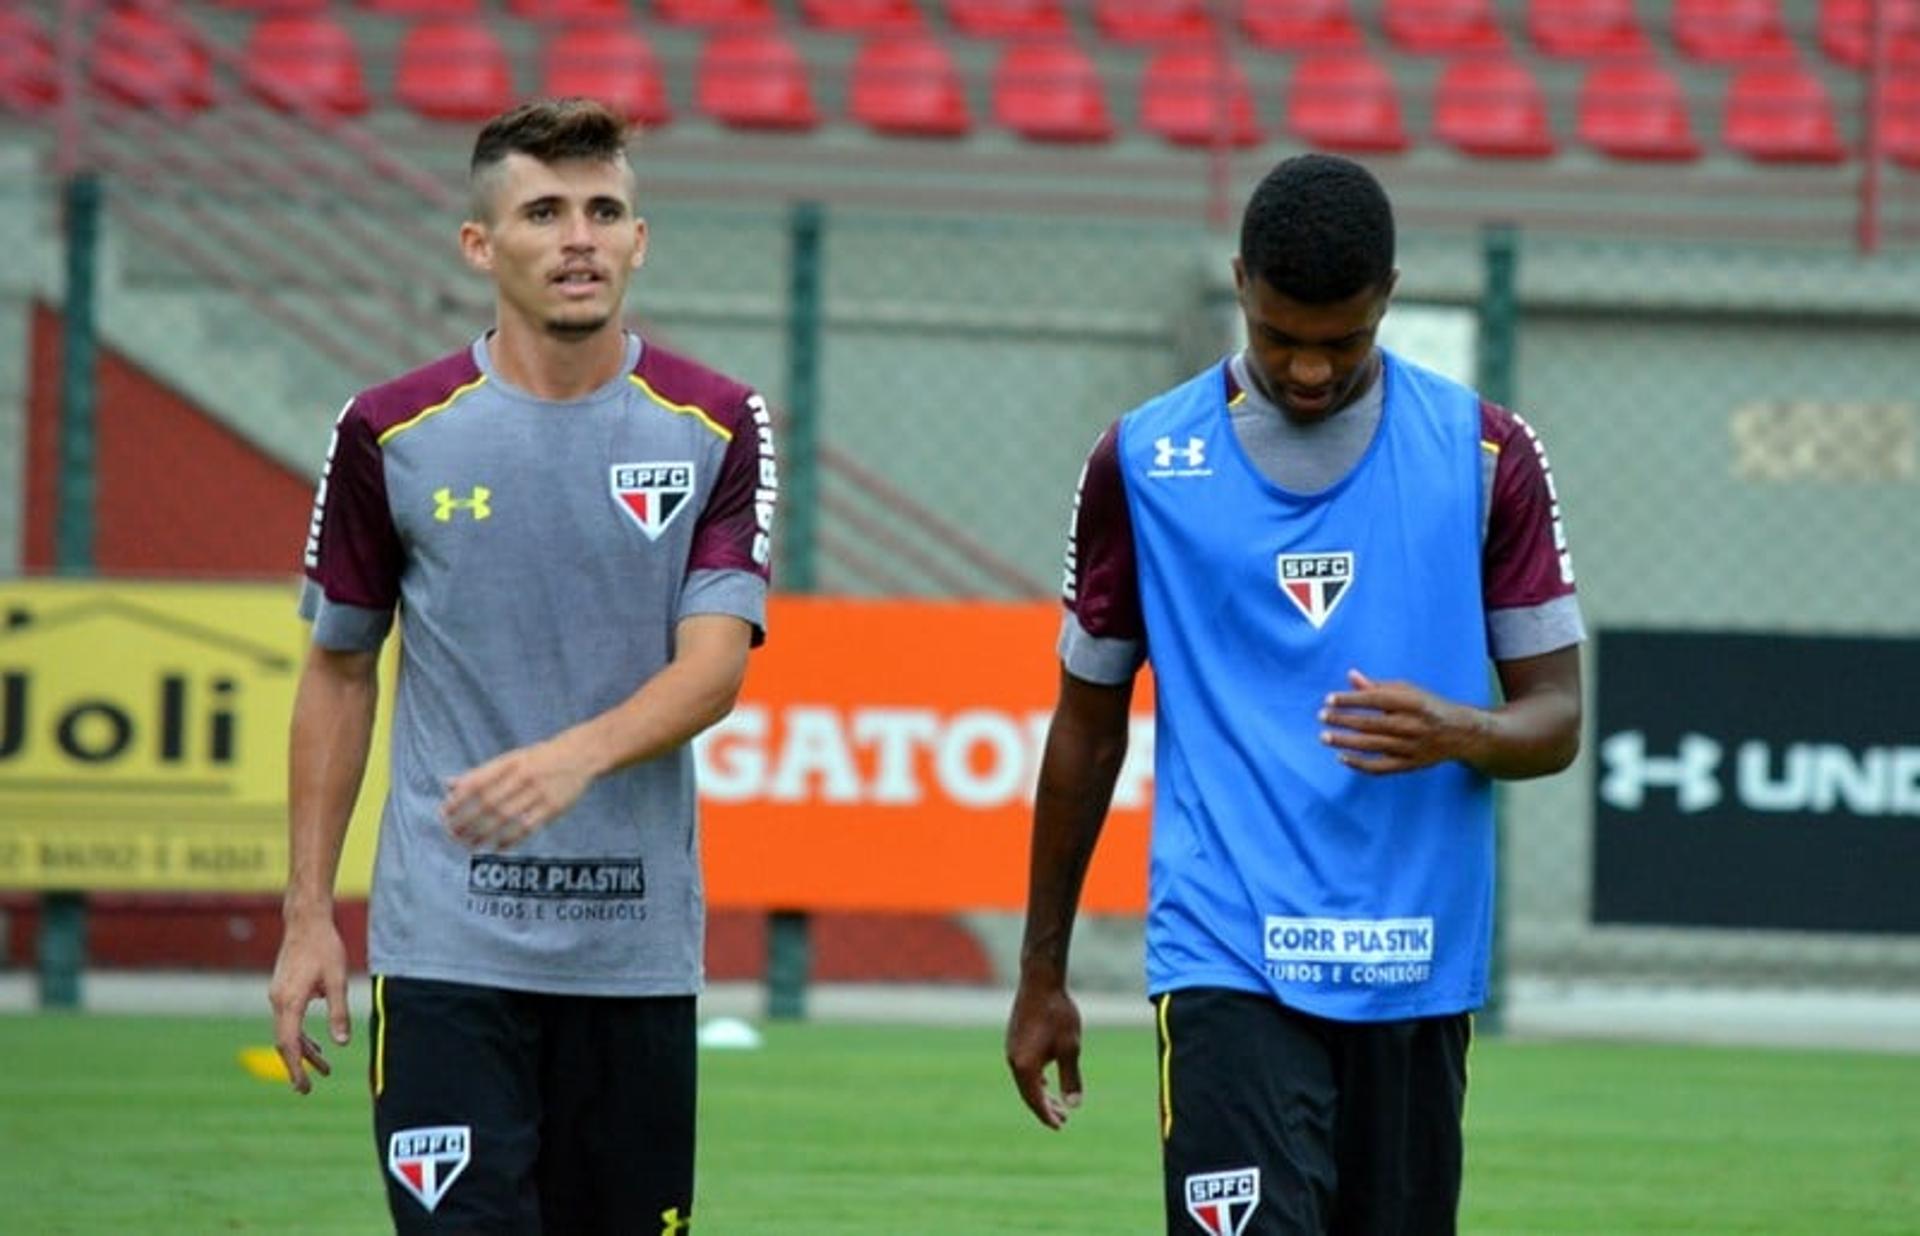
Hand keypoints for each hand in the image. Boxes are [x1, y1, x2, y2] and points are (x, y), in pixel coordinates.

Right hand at [268, 915, 350, 1095]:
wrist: (306, 922)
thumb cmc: (324, 948)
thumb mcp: (337, 981)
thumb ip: (338, 1012)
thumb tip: (341, 1043)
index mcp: (289, 1002)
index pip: (288, 1044)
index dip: (295, 1068)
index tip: (303, 1087)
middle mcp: (278, 1002)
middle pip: (284, 1043)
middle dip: (296, 1066)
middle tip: (307, 1089)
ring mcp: (278, 996)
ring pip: (287, 1032)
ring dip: (303, 1051)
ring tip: (324, 1068)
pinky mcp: (283, 990)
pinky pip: (289, 1021)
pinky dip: (300, 1035)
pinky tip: (316, 1045)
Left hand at [441, 738, 592, 849]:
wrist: (581, 754)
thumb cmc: (540, 758)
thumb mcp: (511, 759)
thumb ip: (480, 773)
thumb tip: (447, 784)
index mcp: (510, 763)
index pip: (477, 782)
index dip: (458, 799)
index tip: (444, 813)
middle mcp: (523, 776)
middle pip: (489, 803)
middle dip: (467, 820)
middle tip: (452, 834)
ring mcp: (539, 792)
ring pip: (506, 817)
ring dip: (484, 833)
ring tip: (468, 845)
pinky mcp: (554, 807)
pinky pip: (528, 827)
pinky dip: (511, 839)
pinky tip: (496, 848)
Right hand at [1006, 979, 1084, 1129]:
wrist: (1040, 982)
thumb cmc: (1058, 1014)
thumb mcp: (1070, 1048)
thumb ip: (1071, 1078)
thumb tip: (1073, 1105)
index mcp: (1025, 1066)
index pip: (1035, 1100)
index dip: (1047, 1115)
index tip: (1060, 1126)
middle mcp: (1013, 1060)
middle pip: (1028, 1093)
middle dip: (1045, 1107)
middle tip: (1062, 1120)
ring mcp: (1011, 1049)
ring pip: (1024, 1080)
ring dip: (1040, 1093)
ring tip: (1057, 1103)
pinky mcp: (1014, 1039)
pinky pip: (1023, 1068)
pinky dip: (1034, 1079)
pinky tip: (1045, 1080)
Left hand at [1319, 668, 1486, 774]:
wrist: (1460, 733)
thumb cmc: (1427, 706)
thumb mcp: (1407, 691)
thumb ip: (1377, 686)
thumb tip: (1350, 676)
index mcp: (1412, 702)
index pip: (1375, 700)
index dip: (1350, 700)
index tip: (1329, 699)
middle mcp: (1412, 725)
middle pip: (1370, 724)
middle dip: (1343, 720)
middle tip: (1322, 716)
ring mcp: (1411, 747)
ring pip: (1372, 746)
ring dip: (1345, 741)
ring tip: (1324, 736)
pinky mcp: (1409, 765)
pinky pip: (1380, 768)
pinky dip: (1359, 764)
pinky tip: (1341, 757)